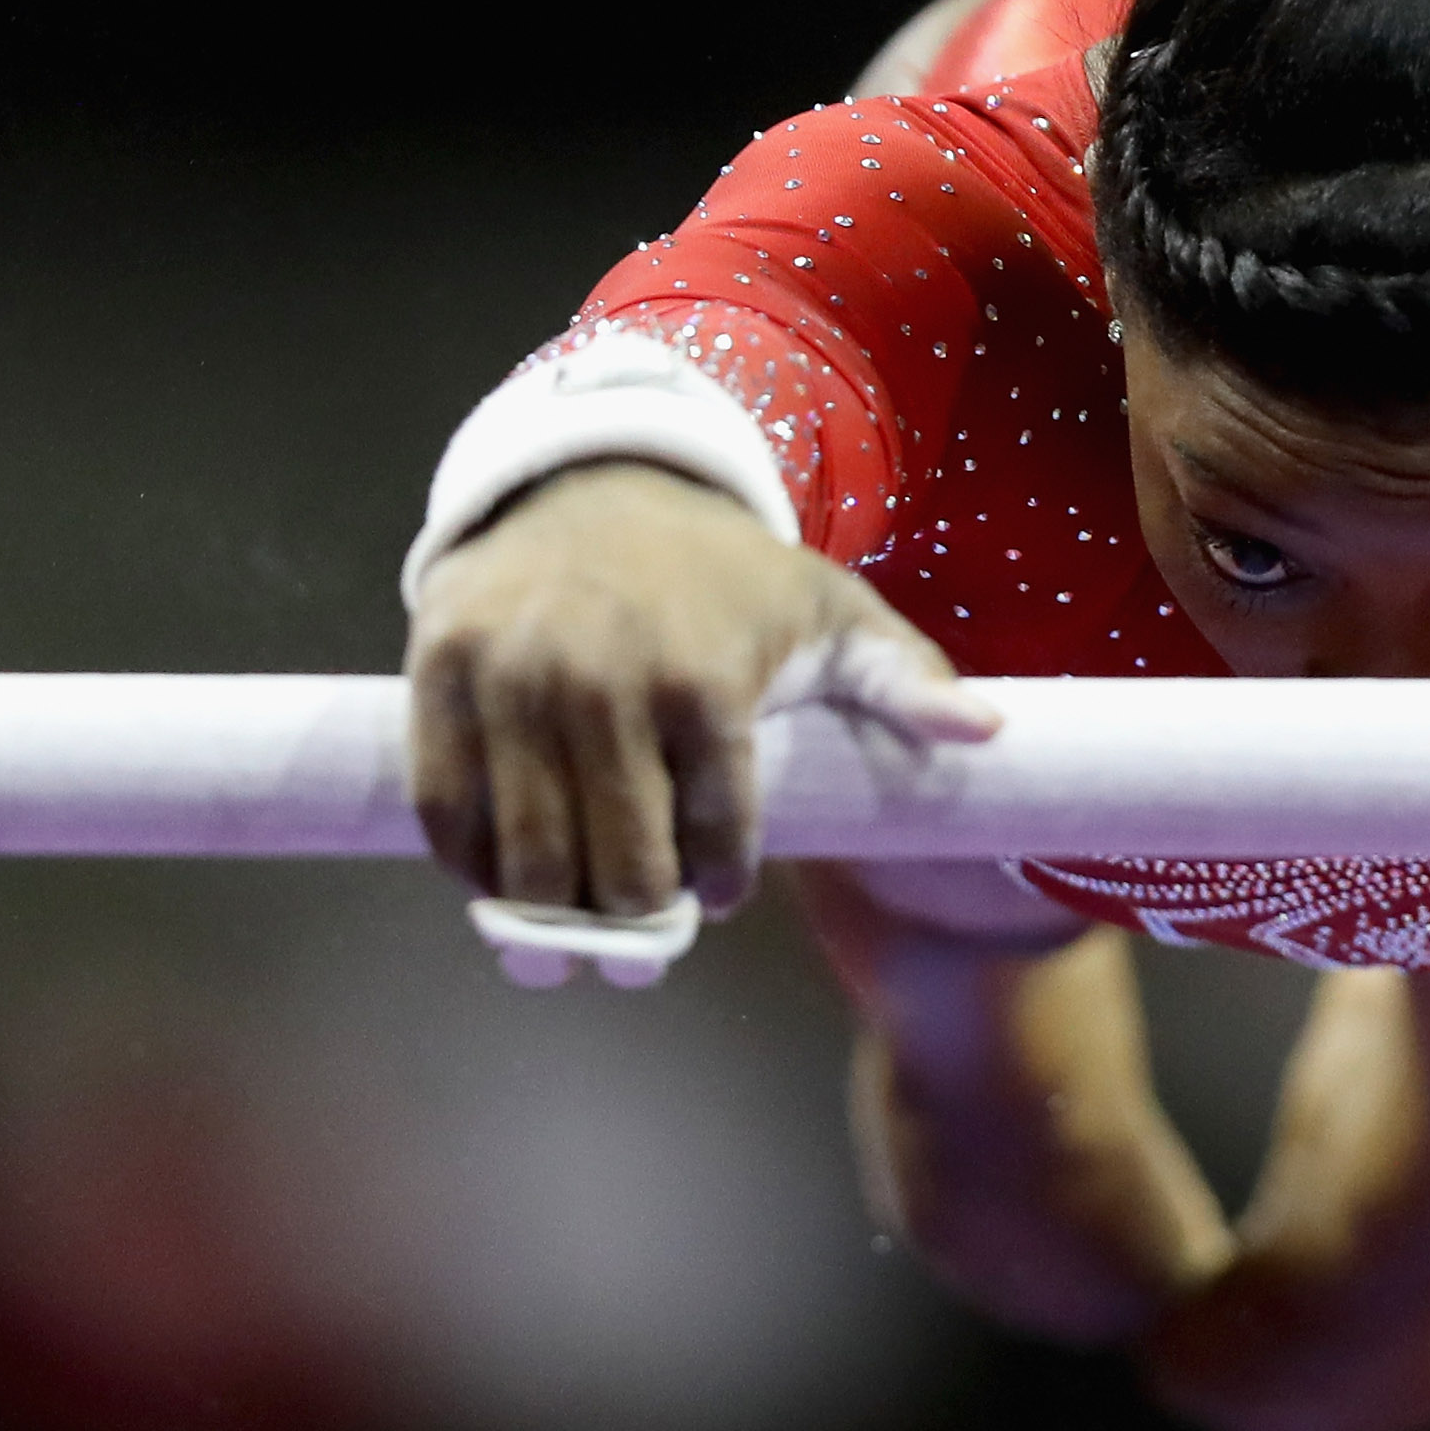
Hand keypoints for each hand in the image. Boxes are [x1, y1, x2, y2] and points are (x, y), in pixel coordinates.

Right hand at [405, 460, 998, 920]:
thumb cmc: (726, 573)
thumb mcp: (831, 609)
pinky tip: (504, 887)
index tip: (722, 896)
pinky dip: (470, 865)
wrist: (594, 484)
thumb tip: (989, 732)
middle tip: (648, 946)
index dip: (719, 885)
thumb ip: (907, 678)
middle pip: (617, 864)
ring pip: (526, 853)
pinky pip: (447, 807)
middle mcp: (602, 683)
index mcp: (706, 679)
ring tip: (575, 940)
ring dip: (550, 917)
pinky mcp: (440, 673)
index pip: (715, 838)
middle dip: (637, 922)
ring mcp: (512, 681)